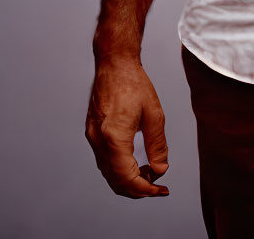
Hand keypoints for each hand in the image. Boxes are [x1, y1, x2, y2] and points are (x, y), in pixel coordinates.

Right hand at [85, 57, 169, 197]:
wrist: (114, 64)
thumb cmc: (134, 83)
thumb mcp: (154, 114)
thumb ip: (158, 145)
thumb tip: (160, 170)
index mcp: (114, 138)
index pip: (128, 178)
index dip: (146, 189)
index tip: (161, 190)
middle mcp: (99, 141)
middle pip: (116, 181)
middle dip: (138, 188)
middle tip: (158, 185)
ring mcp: (92, 138)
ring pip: (108, 174)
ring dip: (128, 180)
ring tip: (149, 173)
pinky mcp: (92, 133)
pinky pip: (104, 161)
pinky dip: (120, 169)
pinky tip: (135, 163)